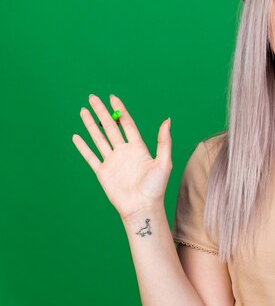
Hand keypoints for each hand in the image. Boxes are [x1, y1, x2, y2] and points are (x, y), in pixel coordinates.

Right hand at [72, 94, 171, 220]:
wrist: (141, 208)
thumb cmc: (156, 187)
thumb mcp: (164, 161)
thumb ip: (164, 141)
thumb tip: (167, 120)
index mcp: (138, 148)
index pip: (127, 124)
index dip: (120, 111)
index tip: (112, 98)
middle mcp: (124, 152)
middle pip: (110, 127)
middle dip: (102, 112)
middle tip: (93, 98)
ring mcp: (112, 161)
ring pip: (99, 138)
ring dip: (91, 125)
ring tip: (83, 110)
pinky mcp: (102, 172)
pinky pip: (91, 156)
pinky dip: (83, 146)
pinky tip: (76, 136)